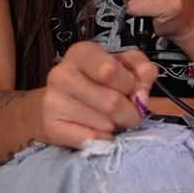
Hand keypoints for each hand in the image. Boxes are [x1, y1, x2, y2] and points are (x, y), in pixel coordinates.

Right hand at [38, 41, 156, 147]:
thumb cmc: (100, 80)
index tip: (131, 89)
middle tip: (130, 113)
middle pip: (110, 102)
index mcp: (81, 53)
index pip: (109, 70)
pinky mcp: (50, 127)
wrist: (63, 103)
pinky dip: (104, 139)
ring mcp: (52, 101)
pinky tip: (99, 131)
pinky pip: (90, 140)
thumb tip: (141, 95)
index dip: (129, 84)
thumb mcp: (126, 65)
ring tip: (111, 119)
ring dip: (116, 126)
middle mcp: (61, 74)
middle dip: (129, 112)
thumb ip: (142, 70)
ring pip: (103, 124)